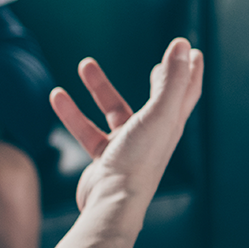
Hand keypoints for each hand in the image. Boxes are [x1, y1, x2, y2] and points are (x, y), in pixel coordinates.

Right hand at [49, 39, 203, 210]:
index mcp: (171, 124)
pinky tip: (57, 96)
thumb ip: (171, 79)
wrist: (111, 202)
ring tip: (84, 64)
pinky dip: (72, 114)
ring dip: (99, 88)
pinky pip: (87, 130)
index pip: (187, 91)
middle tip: (157, 65)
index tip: (192, 50)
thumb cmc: (139, 159)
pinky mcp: (105, 159)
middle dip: (158, 81)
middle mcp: (153, 136)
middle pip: (158, 102)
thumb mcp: (159, 113)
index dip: (190, 71)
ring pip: (114, 112)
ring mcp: (128, 148)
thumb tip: (183, 44)